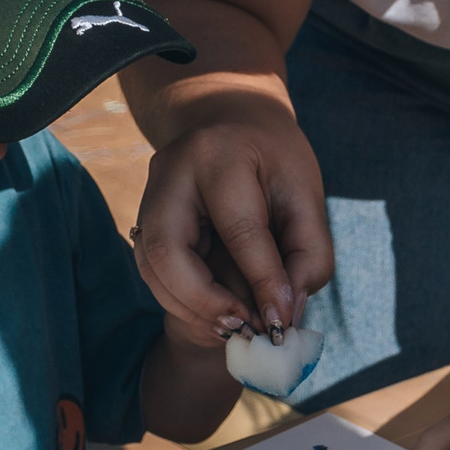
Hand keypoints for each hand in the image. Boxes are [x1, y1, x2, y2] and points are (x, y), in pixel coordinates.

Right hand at [133, 101, 331, 336]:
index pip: (239, 230)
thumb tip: (285, 315)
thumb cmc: (275, 159)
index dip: (262, 283)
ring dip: (192, 307)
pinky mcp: (143, 217)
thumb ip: (307, 254)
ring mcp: (148, 194)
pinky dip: (184, 299)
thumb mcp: (306, 196)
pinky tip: (219, 308)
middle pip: (167, 252)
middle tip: (244, 329)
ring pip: (151, 268)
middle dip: (204, 303)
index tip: (281, 324)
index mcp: (219, 156)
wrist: (232, 120)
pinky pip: (153, 270)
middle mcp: (171, 173)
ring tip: (237, 325)